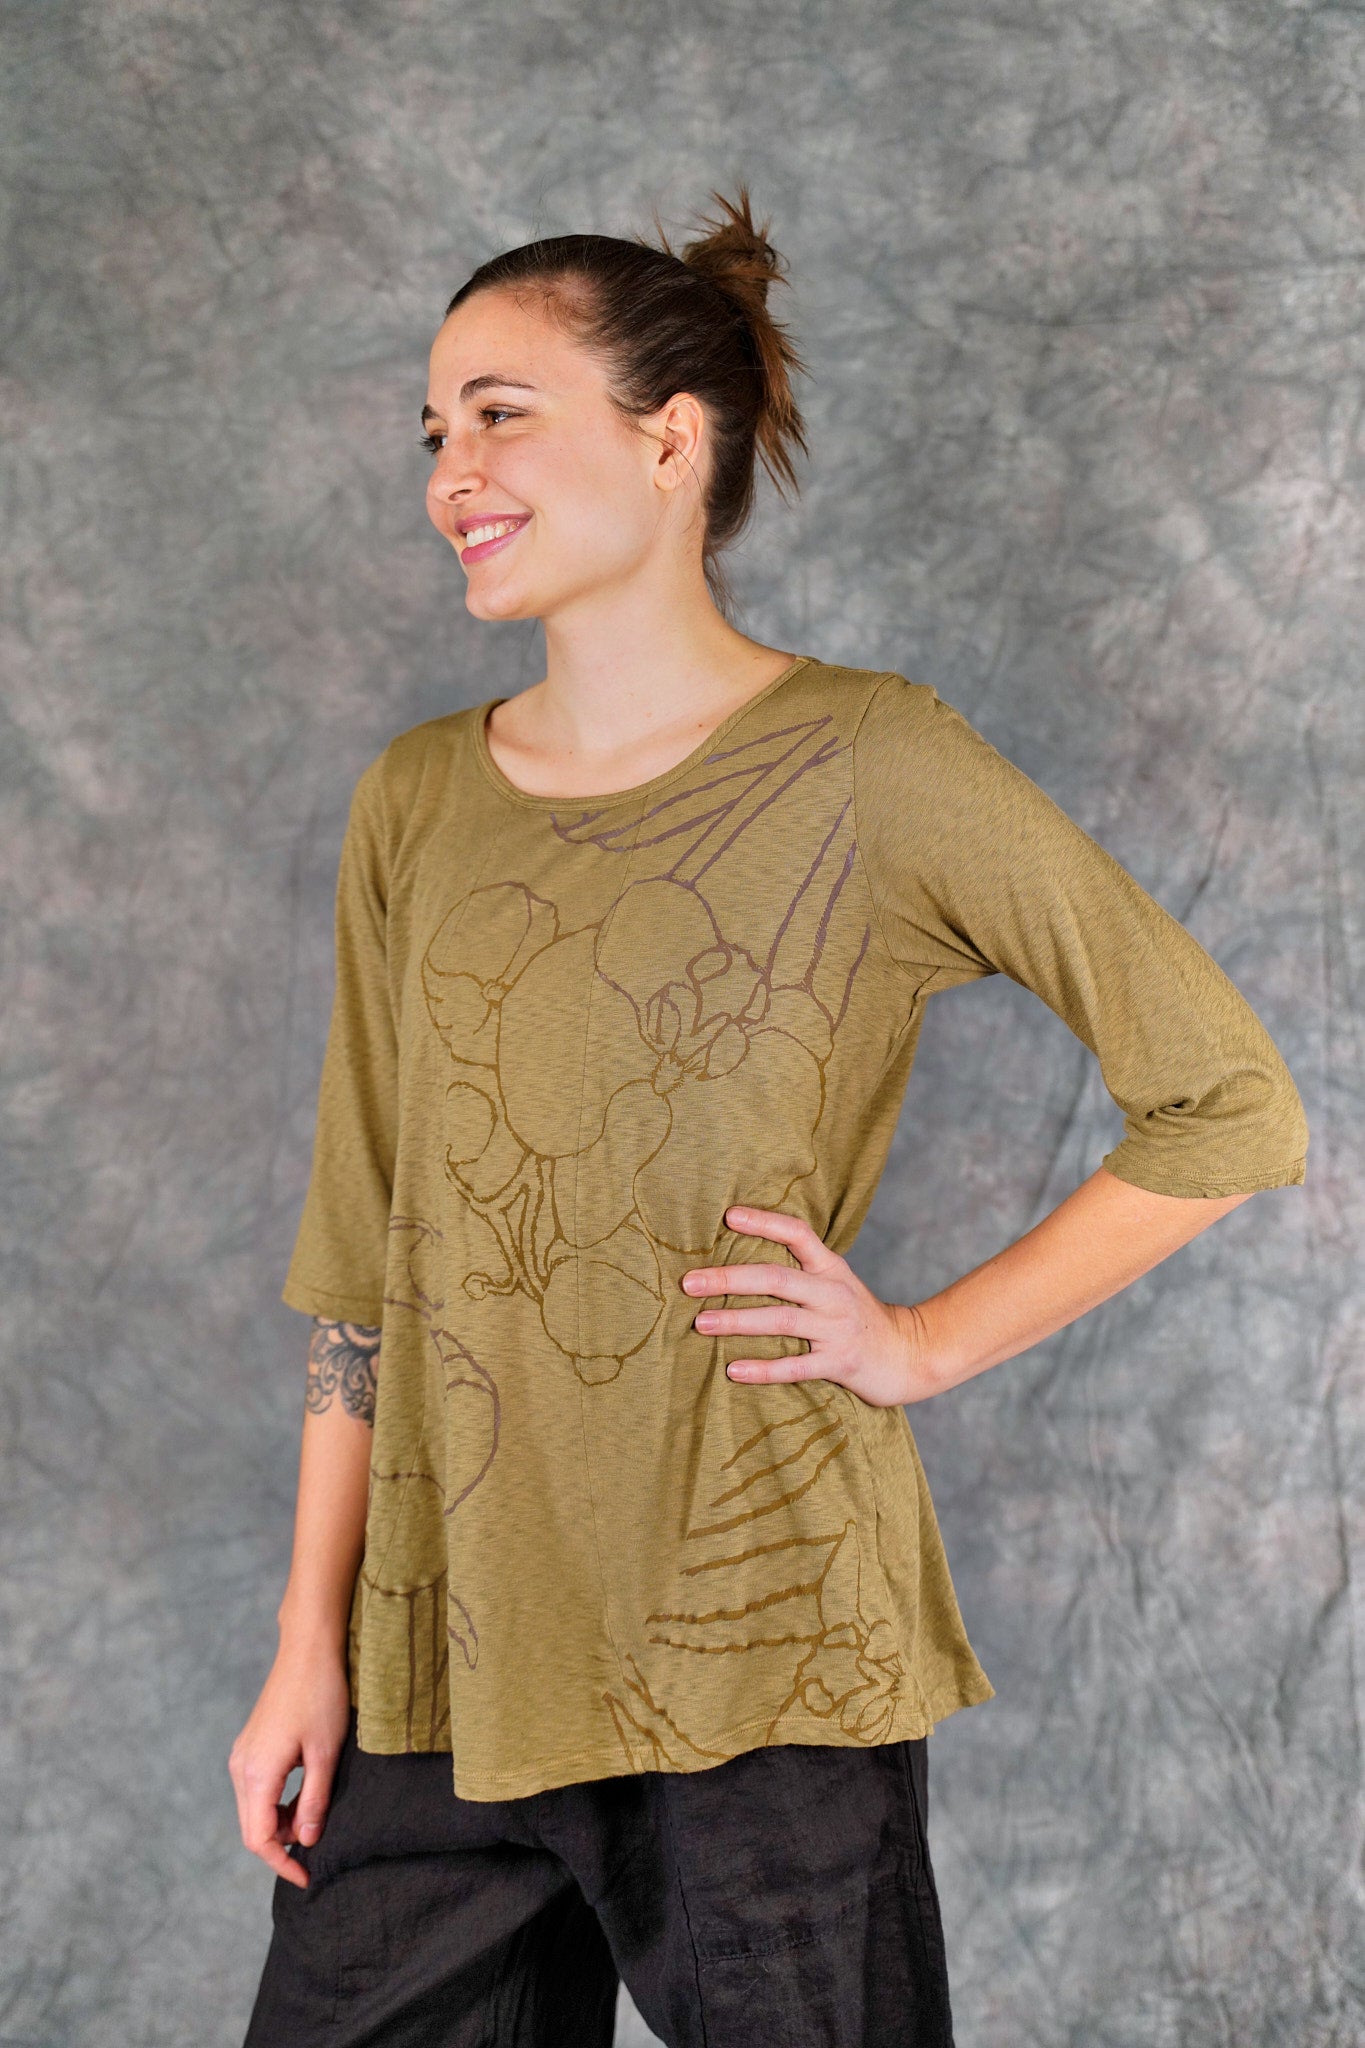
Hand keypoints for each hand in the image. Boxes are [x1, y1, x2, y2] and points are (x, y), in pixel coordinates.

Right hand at [228, 1639, 352, 1889]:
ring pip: (254, 1809)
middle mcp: (240, 1767)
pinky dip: (276, 1802)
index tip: (308, 1877)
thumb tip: (308, 1839)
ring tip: (316, 1817)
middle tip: (317, 1847)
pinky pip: (257, 1789)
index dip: (282, 1863)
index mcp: (256, 1773)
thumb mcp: (325, 1753)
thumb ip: (315, 1800)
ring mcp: (242, 1755)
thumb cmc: (321, 1696)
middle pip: (252, 1827)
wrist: (308, 1650)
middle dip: (282, 1845)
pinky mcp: (250, 1745)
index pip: (259, 1838)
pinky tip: (304, 1796)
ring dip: (281, 1822)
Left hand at [681, 1204, 939, 1408]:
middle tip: (690, 1282)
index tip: (728, 1216)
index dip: (764, 1222)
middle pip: (777, 1278)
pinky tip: (733, 1369)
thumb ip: (800, 1270)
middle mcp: (833, 1293)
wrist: (910, 1354)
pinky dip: (763, 1369)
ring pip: (782, 1320)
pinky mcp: (840, 1363)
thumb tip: (740, 1261)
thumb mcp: (836, 1283)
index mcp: (830, 1268)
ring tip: (701, 1323)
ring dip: (738, 1321)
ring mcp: (837, 1329)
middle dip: (730, 1279)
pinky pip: (796, 1366)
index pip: (797, 1234)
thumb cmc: (858, 1317)